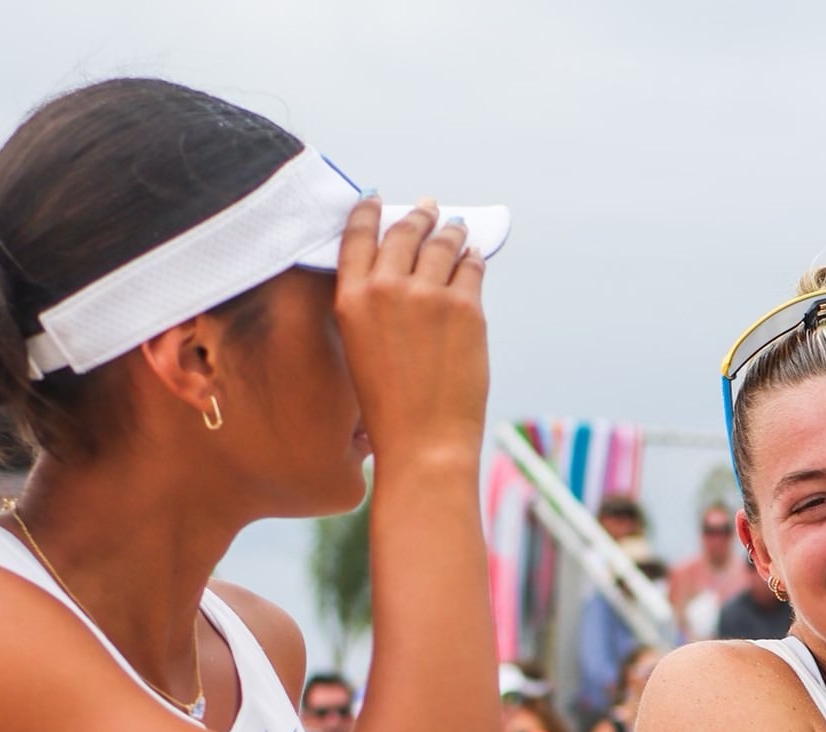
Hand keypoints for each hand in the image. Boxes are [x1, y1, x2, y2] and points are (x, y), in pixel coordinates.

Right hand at [333, 196, 489, 471]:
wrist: (424, 440)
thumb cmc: (390, 404)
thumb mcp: (362, 346)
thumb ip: (374, 306)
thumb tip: (405, 273)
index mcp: (350, 299)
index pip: (355, 238)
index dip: (366, 212)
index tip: (373, 196)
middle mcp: (386, 289)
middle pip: (403, 234)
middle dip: (416, 216)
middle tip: (426, 207)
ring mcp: (429, 295)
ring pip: (441, 245)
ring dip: (450, 231)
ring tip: (455, 224)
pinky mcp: (466, 307)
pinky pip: (471, 269)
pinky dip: (473, 258)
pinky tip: (475, 254)